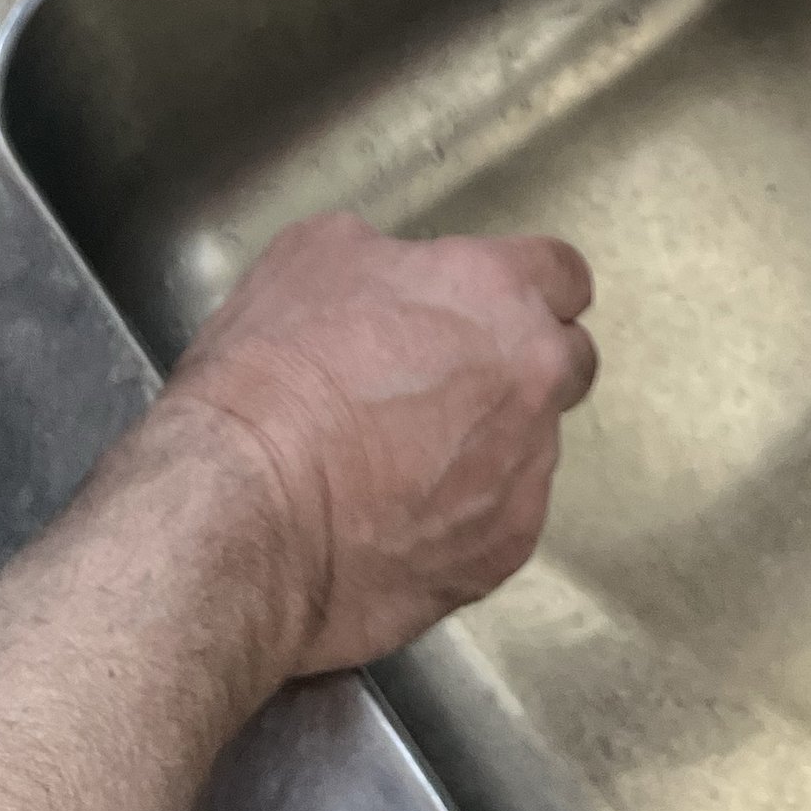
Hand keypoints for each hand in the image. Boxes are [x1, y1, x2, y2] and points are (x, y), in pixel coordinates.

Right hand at [159, 211, 595, 675]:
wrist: (245, 506)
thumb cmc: (273, 373)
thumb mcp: (313, 256)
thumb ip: (390, 260)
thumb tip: (400, 281)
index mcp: (497, 292)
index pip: (564, 274)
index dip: (527, 288)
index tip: (495, 307)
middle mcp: (532, 378)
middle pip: (566, 362)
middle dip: (521, 367)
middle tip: (446, 384)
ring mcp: (525, 473)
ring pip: (530, 450)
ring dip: (486, 448)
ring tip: (397, 466)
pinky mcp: (502, 553)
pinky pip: (500, 522)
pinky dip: (461, 519)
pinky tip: (394, 520)